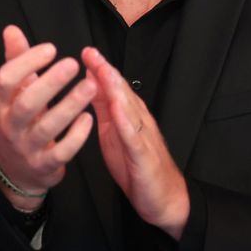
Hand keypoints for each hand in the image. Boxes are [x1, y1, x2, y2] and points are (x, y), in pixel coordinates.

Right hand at [0, 26, 95, 209]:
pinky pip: (61, 152)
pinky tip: (89, 117)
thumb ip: (15, 61)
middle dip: (50, 83)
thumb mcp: (13, 94)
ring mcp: (27, 147)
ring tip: (90, 86)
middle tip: (73, 63)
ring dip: (70, 106)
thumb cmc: (19, 122)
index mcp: (1, 104)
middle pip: (26, 104)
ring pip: (47, 128)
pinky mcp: (44, 165)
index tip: (50, 48)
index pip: (4, 80)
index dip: (25, 63)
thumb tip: (11, 29)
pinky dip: (76, 135)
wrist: (16, 171)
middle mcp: (10, 126)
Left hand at [83, 47, 188, 239]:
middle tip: (91, 52)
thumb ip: (104, 111)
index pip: (114, 88)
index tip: (86, 52)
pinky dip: (126, 121)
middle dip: (106, 70)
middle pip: (122, 91)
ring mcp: (143, 136)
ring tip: (102, 70)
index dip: (101, 69)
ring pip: (129, 108)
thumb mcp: (113, 134)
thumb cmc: (137, 167)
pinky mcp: (144, 156)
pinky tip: (116, 109)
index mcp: (128, 116)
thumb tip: (90, 86)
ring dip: (115, 88)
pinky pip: (134, 136)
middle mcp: (138, 121)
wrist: (164, 198)